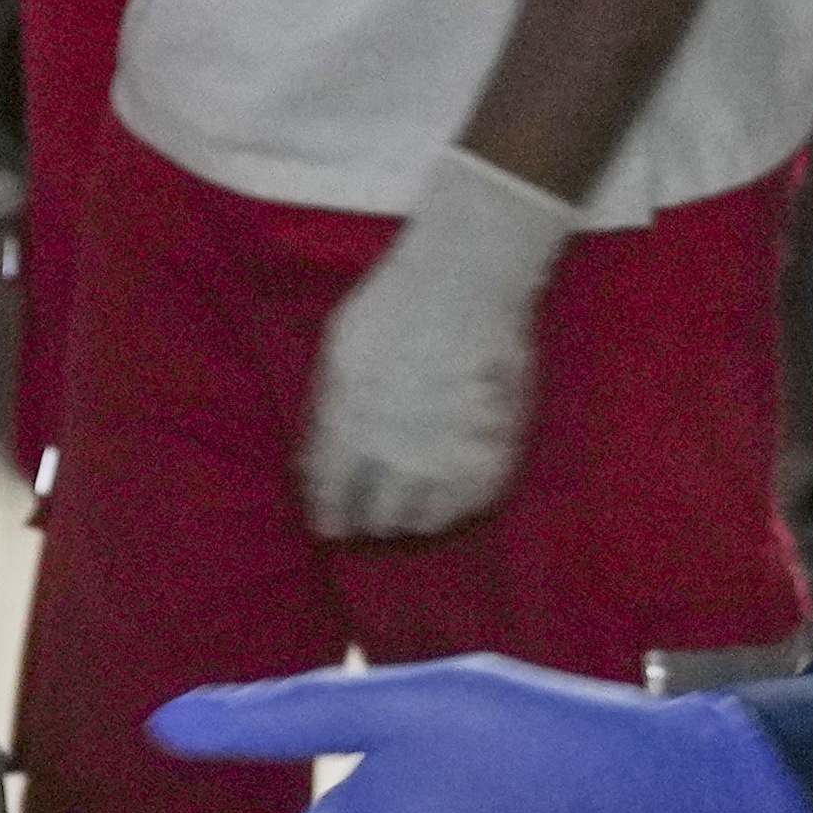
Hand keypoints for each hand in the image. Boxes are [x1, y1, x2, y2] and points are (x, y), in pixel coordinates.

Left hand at [295, 149, 572, 540]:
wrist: (466, 284)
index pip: (333, 492)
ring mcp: (447, 454)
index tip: (330, 528)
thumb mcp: (339, 355)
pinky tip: (448, 502)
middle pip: (378, 514)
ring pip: (424, 519)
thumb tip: (320, 460)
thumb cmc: (394, 305)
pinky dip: (456, 508)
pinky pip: (473, 503)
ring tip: (406, 516)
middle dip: (369, 520)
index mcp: (349, 426)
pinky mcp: (493, 450)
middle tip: (369, 521)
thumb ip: (331, 412)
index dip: (329, 515)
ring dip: (410, 519)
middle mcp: (396, 451)